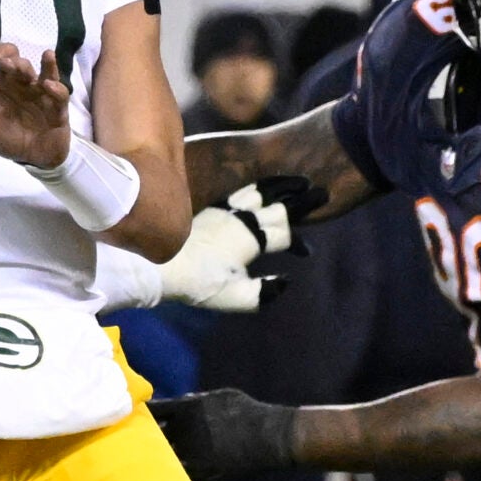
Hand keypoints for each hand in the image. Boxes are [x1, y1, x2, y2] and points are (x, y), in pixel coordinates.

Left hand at [0, 44, 73, 168]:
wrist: (30, 159)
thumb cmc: (7, 137)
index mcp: (7, 84)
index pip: (6, 59)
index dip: (0, 52)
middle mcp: (26, 86)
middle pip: (23, 66)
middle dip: (16, 62)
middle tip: (6, 64)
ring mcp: (44, 96)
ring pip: (47, 75)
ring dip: (45, 65)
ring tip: (42, 58)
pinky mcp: (58, 109)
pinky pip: (60, 95)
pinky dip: (56, 89)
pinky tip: (49, 86)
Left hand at [149, 388, 299, 476]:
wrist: (269, 436)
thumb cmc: (248, 411)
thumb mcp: (224, 396)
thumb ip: (199, 399)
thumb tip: (184, 399)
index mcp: (189, 409)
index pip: (156, 410)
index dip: (144, 412)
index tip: (136, 415)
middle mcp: (187, 430)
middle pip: (154, 435)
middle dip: (144, 436)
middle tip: (135, 439)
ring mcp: (194, 452)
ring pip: (164, 457)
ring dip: (156, 457)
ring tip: (146, 459)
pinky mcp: (204, 470)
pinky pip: (181, 472)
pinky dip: (173, 471)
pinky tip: (168, 473)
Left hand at [155, 179, 317, 309]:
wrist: (159, 265)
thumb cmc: (198, 284)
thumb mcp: (234, 298)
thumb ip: (263, 293)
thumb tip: (286, 282)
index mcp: (250, 241)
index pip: (284, 234)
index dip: (299, 243)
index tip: (308, 251)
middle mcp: (241, 221)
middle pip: (278, 207)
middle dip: (302, 202)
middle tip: (322, 193)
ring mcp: (225, 212)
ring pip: (260, 192)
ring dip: (282, 187)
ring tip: (298, 182)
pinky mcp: (211, 209)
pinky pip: (242, 191)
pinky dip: (260, 187)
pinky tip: (261, 189)